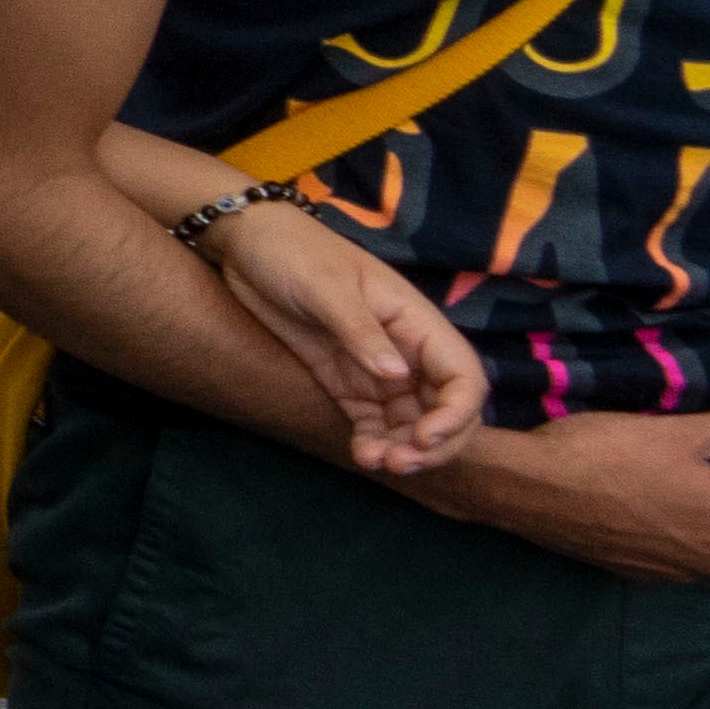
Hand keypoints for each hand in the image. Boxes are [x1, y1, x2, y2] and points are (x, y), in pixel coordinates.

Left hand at [189, 192, 487, 479]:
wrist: (246, 245)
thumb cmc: (293, 252)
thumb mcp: (326, 287)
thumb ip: (360, 330)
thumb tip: (398, 374)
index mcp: (417, 322)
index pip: (463, 376)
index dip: (458, 412)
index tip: (426, 436)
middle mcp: (406, 350)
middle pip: (445, 407)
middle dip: (435, 442)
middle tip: (402, 463)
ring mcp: (376, 369)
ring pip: (411, 422)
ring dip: (405, 449)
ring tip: (378, 463)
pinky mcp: (345, 382)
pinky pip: (373, 422)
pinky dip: (375, 442)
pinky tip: (362, 456)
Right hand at [407, 396, 709, 583]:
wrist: (530, 489)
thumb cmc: (612, 455)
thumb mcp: (682, 431)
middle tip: (699, 450)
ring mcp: (681, 576)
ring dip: (705, 506)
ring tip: (665, 471)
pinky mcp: (642, 576)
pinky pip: (678, 549)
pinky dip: (672, 524)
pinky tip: (636, 496)